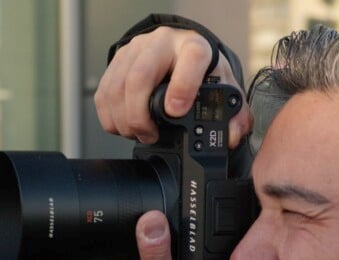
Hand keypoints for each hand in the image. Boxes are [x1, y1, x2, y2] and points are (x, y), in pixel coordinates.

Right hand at [95, 26, 251, 148]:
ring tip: (138, 134)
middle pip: (140, 76)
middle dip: (140, 114)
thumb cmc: (202, 73)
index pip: (191, 59)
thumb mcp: (223, 89)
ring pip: (117, 86)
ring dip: (124, 119)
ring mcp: (136, 50)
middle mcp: (162, 44)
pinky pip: (104, 92)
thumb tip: (231, 137)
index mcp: (194, 48)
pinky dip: (110, 115)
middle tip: (150, 135)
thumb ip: (234, 115)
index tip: (176, 111)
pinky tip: (123, 126)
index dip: (182, 86)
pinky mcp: (117, 60)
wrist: (181, 53)